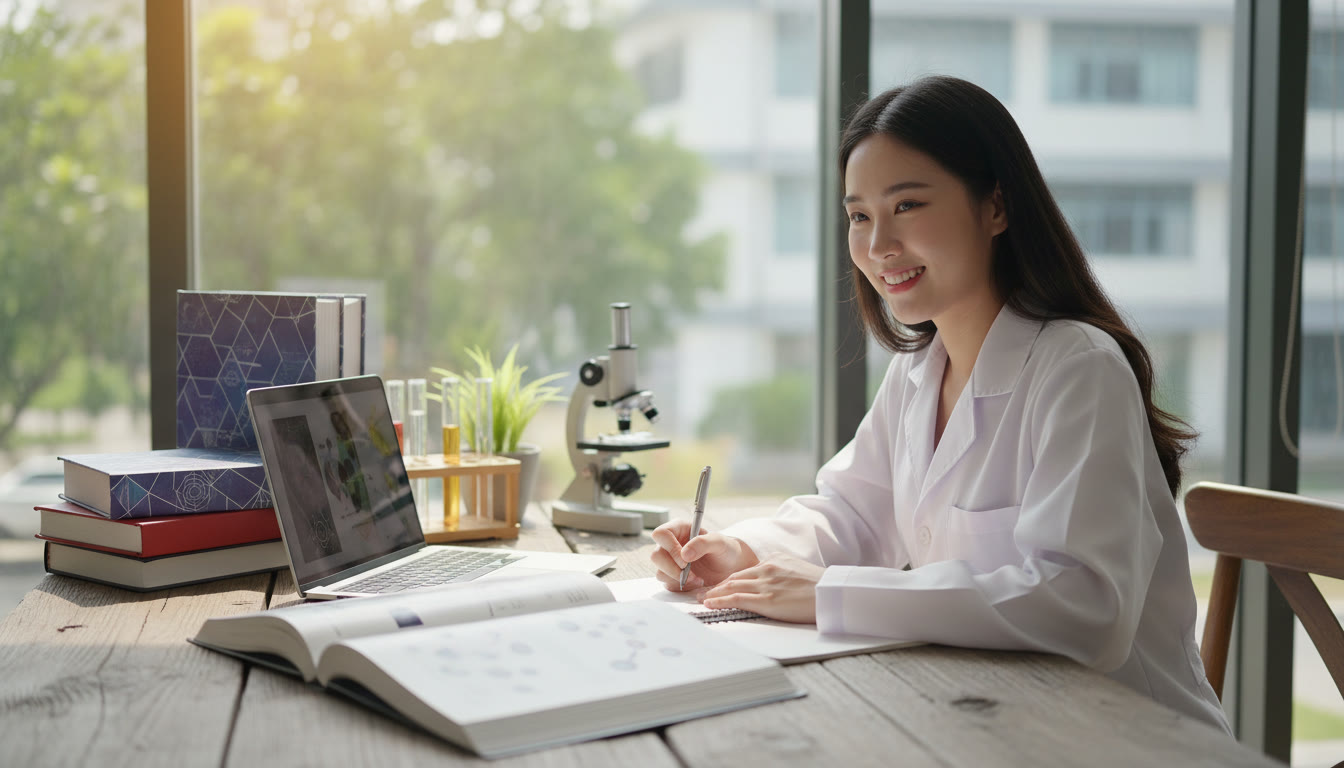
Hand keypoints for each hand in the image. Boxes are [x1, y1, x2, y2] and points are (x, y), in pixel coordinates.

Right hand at [649, 519, 758, 591]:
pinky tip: (696, 583)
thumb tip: (684, 554)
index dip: (670, 548)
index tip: (686, 561)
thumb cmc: (726, 550)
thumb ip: (703, 543)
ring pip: (660, 572)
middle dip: (673, 569)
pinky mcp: (672, 576)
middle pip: (656, 556)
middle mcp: (671, 544)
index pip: (661, 534)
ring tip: (698, 579)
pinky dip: (681, 587)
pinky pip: (667, 584)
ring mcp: (670, 561)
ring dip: (678, 579)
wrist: (731, 567)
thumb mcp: (720, 542)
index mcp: (679, 529)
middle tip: (691, 574)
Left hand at [699, 553, 823, 623]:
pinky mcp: (766, 600)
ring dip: (714, 593)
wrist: (832, 591)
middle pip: (734, 577)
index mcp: (775, 561)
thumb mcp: (799, 571)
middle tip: (703, 591)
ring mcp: (765, 585)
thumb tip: (777, 584)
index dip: (730, 580)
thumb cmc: (821, 586)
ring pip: (731, 586)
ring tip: (701, 599)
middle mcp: (767, 570)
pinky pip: (736, 598)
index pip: (746, 571)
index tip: (720, 585)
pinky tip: (710, 603)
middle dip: (717, 586)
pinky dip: (720, 600)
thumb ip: (783, 574)